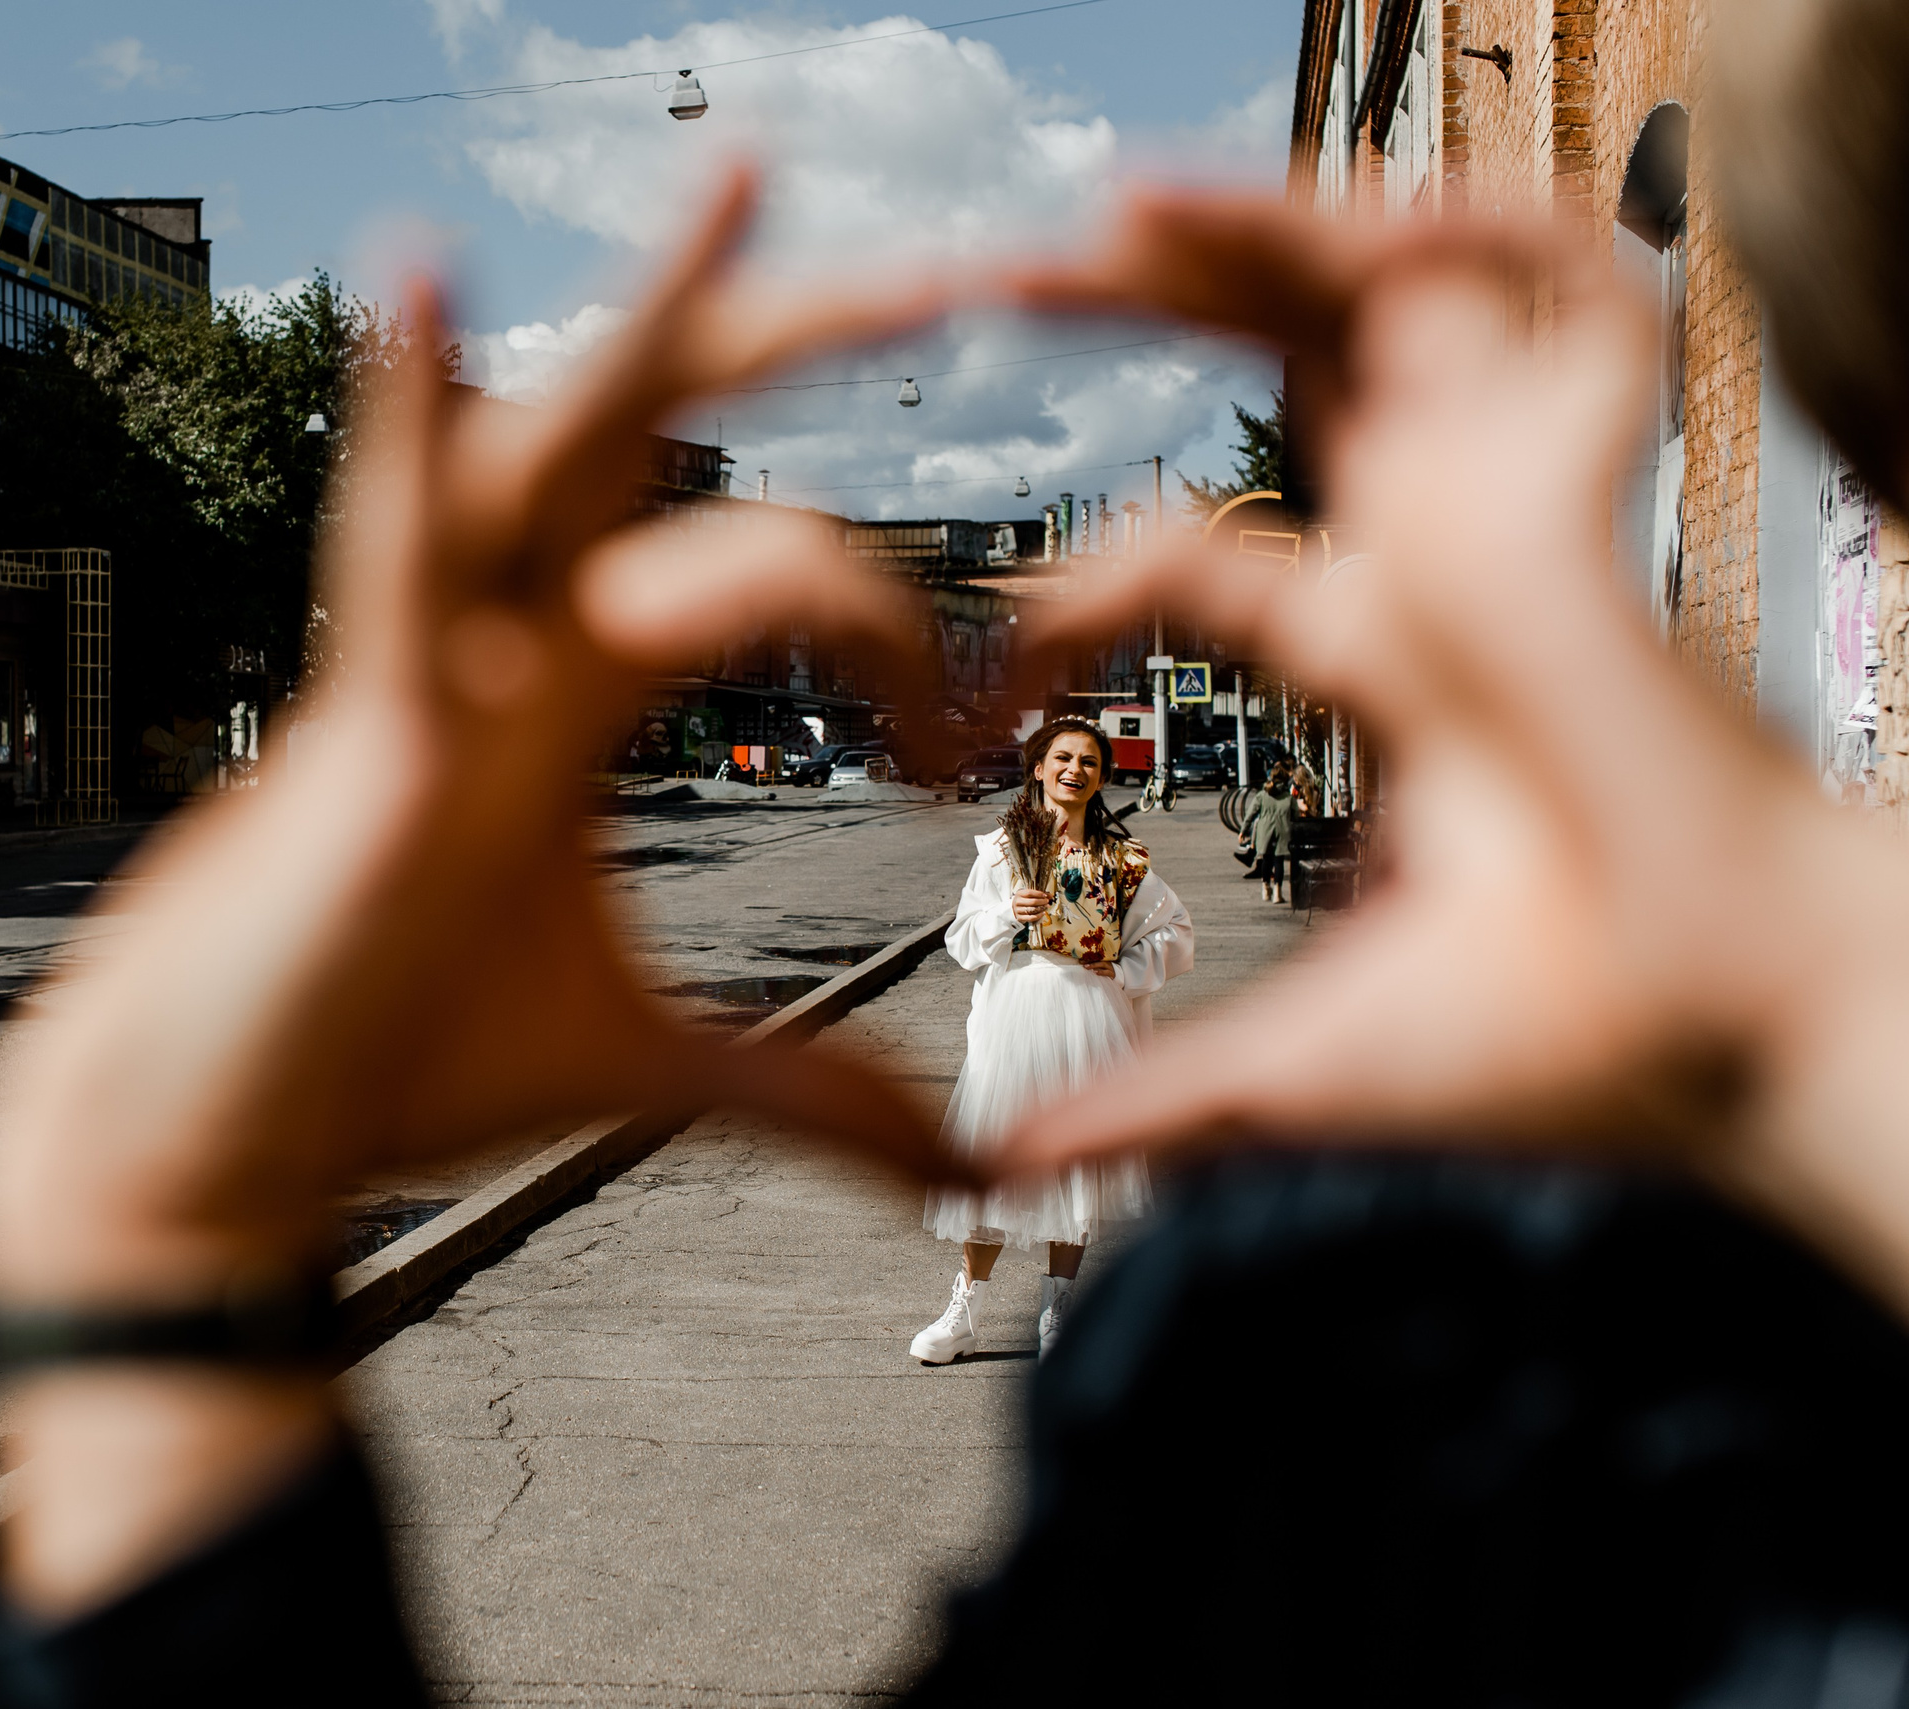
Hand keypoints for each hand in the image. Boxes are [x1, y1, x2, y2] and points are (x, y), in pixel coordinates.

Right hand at [0, 167, 965, 1615]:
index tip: (966, 747)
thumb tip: (962, 1169)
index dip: (901, 623)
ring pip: (561, 440)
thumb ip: (806, 1092)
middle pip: (674, 432)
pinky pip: (392, 543)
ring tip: (750, 166)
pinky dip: (404, 415)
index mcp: (584, 680)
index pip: (774, 559)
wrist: (231, 1139)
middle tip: (977, 262)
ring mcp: (443, 655)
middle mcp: (519, 630)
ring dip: (662, 314)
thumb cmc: (403, 1067)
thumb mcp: (646, 1068)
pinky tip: (427, 275)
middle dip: (811, 336)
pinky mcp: (369, 716)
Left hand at [990, 196, 1908, 1314]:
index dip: (1070, 593)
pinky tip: (1322, 221)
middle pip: (1289, 374)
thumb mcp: (1311, 1052)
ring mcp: (1510, 519)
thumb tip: (996, 1170)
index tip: (971, 705)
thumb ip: (1163, 1088)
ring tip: (1108, 214)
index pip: (1203, 552)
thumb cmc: (1565, 1048)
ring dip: (1257, 236)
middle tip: (1000, 275)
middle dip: (1156, 310)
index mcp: (1383, 663)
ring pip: (1393, 306)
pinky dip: (1454, 228)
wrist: (1734, 1047)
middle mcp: (1442, 564)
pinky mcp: (1580, 500)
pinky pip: (1553, 295)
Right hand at [1013, 887, 1052, 923]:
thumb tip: (1050, 895)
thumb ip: (1039, 894)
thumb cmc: (1024, 900)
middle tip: (1047, 901)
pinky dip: (1038, 916)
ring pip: (1032, 910)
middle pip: (1032, 902)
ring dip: (1041, 908)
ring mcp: (1018, 910)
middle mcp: (1017, 902)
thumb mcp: (1029, 895)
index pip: (1030, 893)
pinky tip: (1043, 913)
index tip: (1045, 895)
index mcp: (1019, 894)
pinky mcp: (1020, 918)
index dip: (1039, 894)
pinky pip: (1031, 918)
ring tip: (1046, 907)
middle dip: (1042, 901)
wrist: (1015, 908)